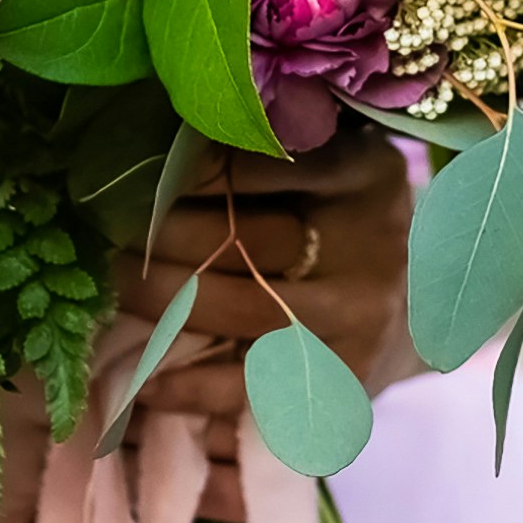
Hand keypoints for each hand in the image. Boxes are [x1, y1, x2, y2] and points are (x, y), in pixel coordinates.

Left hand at [120, 129, 419, 521]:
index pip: (273, 162)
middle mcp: (374, 242)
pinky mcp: (344, 379)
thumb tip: (161, 137)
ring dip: (162, 299)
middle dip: (164, 232)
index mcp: (367, 174)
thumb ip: (268, 149)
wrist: (416, 311)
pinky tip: (143, 372)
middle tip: (107, 224)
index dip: (199, 168)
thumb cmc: (343, 222)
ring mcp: (361, 316)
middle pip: (249, 237)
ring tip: (114, 281)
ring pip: (242, 308)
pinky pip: (252, 385)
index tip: (142, 167)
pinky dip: (189, 382)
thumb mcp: (329, 167)